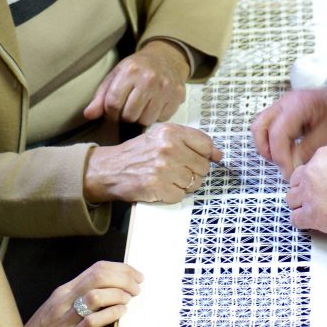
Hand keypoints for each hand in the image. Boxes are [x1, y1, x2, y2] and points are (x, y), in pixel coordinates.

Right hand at [25, 260, 143, 326]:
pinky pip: (92, 321)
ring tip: (128, 299)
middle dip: (123, 278)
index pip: (96, 268)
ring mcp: (66, 318)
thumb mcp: (63, 306)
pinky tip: (120, 312)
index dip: (121, 268)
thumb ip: (83, 294)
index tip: (136, 274)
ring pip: (95, 295)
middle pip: (98, 277)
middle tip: (137, 287)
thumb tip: (112, 287)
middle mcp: (64, 301)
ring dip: (118, 295)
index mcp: (65, 291)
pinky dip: (110, 313)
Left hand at [84, 40, 189, 125]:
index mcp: (129, 71)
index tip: (113, 111)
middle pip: (130, 115)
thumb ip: (100, 97)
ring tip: (141, 106)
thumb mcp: (115, 76)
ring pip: (146, 120)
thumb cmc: (136, 68)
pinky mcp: (178, 96)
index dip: (110, 113)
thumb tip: (88, 115)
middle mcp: (149, 79)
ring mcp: (165, 88)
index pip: (113, 104)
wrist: (166, 57)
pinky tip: (155, 105)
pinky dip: (156, 116)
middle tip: (128, 108)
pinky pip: (161, 119)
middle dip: (126, 115)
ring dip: (141, 117)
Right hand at [84, 123, 222, 203]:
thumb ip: (189, 142)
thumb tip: (218, 155)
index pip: (206, 144)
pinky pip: (180, 196)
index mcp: (171, 131)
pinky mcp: (157, 186)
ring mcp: (163, 168)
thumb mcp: (161, 137)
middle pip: (202, 167)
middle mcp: (168, 147)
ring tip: (167, 179)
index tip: (204, 159)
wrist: (108, 169)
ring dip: (183, 185)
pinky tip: (160, 187)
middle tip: (176, 170)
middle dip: (193, 172)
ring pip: (194, 183)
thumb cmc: (138, 153)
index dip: (208, 155)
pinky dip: (172, 195)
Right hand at [250, 86, 326, 177]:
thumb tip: (289, 167)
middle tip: (284, 166)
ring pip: (261, 127)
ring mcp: (282, 106)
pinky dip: (273, 142)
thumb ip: (306, 150)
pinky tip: (289, 152)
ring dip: (268, 146)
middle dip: (267, 150)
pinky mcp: (283, 112)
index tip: (289, 173)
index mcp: (296, 105)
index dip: (280, 157)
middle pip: (259, 127)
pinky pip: (269, 127)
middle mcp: (284, 103)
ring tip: (285, 160)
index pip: (277, 134)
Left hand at [286, 145, 326, 236]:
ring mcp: (309, 194)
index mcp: (323, 155)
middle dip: (303, 189)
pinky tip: (310, 222)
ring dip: (300, 204)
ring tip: (313, 210)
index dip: (315, 177)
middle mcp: (311, 172)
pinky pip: (295, 219)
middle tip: (315, 197)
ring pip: (291, 199)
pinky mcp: (311, 215)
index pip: (308, 166)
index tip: (322, 185)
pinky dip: (301, 221)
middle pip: (295, 181)